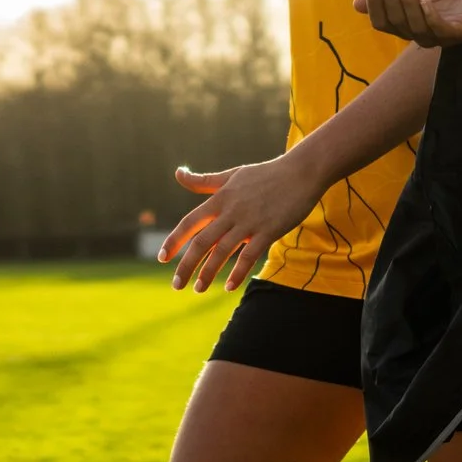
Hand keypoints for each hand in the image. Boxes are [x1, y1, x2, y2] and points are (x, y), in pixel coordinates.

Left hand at [157, 157, 321, 292]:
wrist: (300, 173)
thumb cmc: (265, 175)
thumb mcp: (231, 176)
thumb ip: (204, 181)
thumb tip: (177, 173)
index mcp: (220, 198)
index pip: (190, 222)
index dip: (174, 240)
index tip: (161, 258)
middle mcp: (231, 211)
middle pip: (202, 241)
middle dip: (186, 265)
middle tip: (176, 285)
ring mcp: (250, 222)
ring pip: (222, 251)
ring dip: (208, 273)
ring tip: (198, 289)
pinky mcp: (268, 231)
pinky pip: (249, 256)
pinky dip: (238, 272)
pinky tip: (229, 287)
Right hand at [357, 0, 461, 46]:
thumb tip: (355, 4)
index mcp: (406, 24)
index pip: (382, 23)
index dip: (375, 4)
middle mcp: (420, 35)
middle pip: (396, 22)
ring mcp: (440, 37)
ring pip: (415, 28)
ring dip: (408, 2)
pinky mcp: (460, 34)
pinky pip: (441, 31)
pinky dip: (430, 17)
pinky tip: (426, 1)